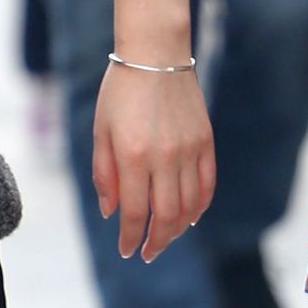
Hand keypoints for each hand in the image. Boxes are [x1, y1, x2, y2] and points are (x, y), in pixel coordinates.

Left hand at [93, 62, 214, 263]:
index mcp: (132, 156)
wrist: (156, 53)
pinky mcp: (205, 142)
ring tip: (165, 238)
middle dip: (155, 242)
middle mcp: (164, 157)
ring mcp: (189, 150)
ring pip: (189, 206)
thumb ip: (104, 174)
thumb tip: (110, 212)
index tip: (126, 250)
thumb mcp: (101, 131)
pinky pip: (207, 185)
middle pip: (165, 217)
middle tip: (147, 254)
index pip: (134, 212)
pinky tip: (189, 217)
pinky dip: (200, 206)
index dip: (129, 237)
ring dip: (177, 229)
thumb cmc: (120, 91)